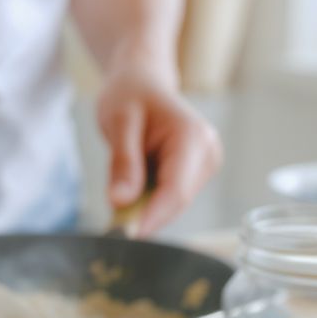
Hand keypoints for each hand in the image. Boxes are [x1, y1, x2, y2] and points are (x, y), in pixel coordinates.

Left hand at [98, 60, 221, 236]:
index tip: (124, 236)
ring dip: (143, 207)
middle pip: (175, 204)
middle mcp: (207, 154)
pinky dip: (147, 201)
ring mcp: (204, 166)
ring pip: (171, 206)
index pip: (176, 192)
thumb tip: (121, 202)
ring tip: (119, 183)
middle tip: (109, 221)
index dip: (151, 218)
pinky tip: (132, 183)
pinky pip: (168, 200)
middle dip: (143, 215)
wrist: (141, 81)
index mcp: (193, 138)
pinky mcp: (195, 175)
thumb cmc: (130, 94)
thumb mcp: (119, 123)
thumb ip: (123, 162)